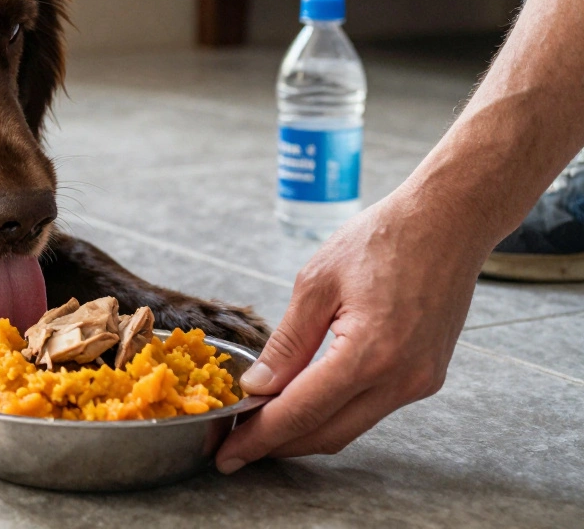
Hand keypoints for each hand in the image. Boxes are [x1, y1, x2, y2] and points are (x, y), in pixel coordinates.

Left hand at [215, 189, 484, 472]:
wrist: (449, 221)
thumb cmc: (382, 239)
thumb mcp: (315, 283)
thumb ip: (286, 343)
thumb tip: (257, 388)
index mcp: (369, 353)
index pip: (301, 412)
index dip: (259, 437)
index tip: (226, 453)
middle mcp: (401, 379)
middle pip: (326, 434)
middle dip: (277, 446)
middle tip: (235, 448)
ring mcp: (419, 382)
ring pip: (350, 428)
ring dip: (304, 432)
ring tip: (261, 427)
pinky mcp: (427, 377)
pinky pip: (371, 410)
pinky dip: (333, 413)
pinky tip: (303, 403)